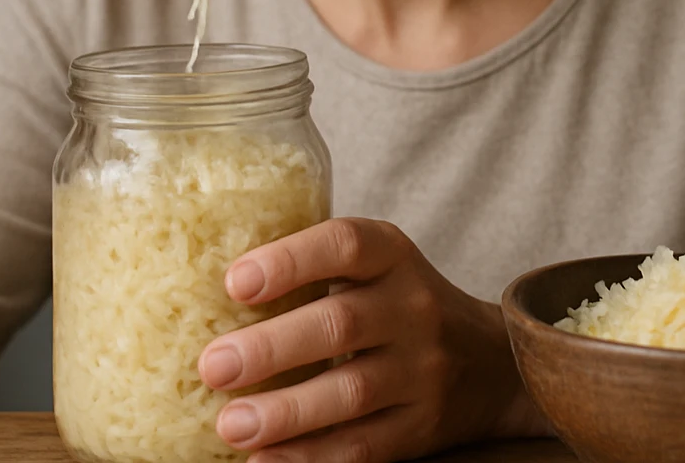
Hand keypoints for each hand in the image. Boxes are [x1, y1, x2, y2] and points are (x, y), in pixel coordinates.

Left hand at [197, 218, 551, 461]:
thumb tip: (193, 286)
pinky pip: (363, 446)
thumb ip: (309, 271)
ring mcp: (422, 371)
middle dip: (272, 347)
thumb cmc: (394, 305)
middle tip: (213, 366)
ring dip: (286, 411)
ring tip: (230, 424)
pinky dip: (311, 457)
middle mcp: (413, 307)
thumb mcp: (372, 269)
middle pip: (341, 322)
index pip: (345, 244)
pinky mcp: (421, 426)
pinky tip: (264, 461)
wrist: (490, 362)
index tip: (235, 281)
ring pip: (352, 391)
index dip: (290, 260)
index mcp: (392, 256)